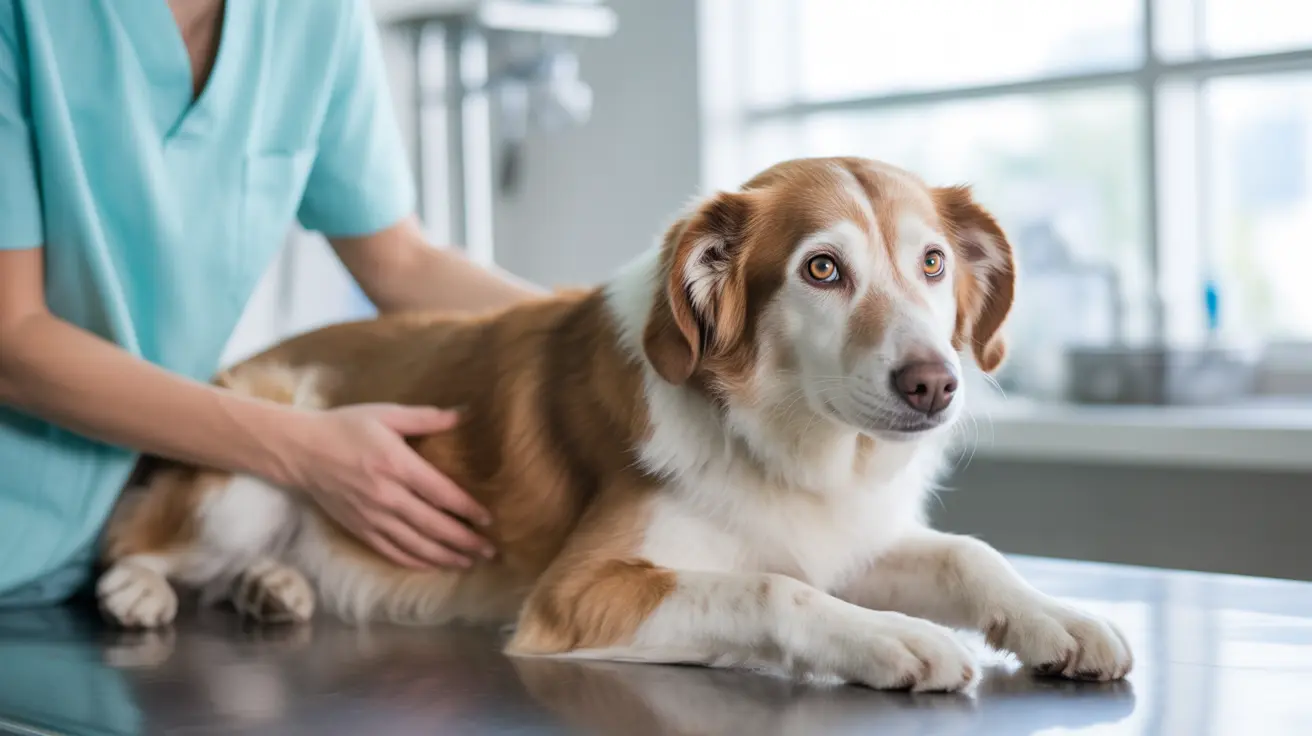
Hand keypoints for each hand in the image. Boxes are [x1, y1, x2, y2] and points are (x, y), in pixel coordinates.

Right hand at [280, 404, 494, 568]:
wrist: (300, 450)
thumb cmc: (345, 427)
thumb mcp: (386, 414)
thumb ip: (425, 418)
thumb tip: (463, 414)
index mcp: (396, 465)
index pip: (441, 493)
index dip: (467, 509)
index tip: (488, 519)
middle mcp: (386, 496)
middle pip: (433, 525)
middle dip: (465, 541)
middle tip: (489, 550)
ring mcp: (371, 517)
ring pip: (415, 545)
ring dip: (445, 556)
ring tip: (468, 562)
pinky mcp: (358, 529)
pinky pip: (391, 551)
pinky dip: (415, 561)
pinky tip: (432, 565)